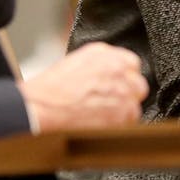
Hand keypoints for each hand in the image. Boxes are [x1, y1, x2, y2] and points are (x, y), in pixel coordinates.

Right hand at [19, 42, 148, 132]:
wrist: (42, 107)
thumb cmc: (51, 89)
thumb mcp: (76, 63)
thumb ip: (99, 65)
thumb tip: (109, 75)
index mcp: (104, 53)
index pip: (131, 63)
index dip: (124, 78)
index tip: (117, 86)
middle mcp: (117, 69)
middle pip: (138, 84)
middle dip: (127, 95)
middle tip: (109, 103)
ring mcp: (122, 90)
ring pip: (134, 105)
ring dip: (122, 111)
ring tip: (101, 115)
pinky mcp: (122, 112)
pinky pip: (130, 121)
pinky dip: (119, 125)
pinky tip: (101, 123)